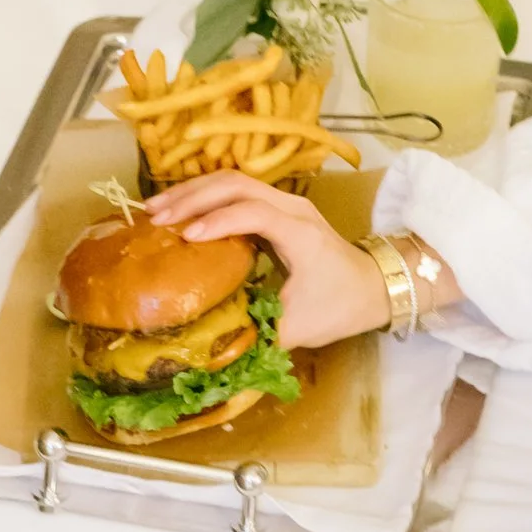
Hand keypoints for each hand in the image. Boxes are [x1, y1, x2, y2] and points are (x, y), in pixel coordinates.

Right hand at [145, 174, 389, 348]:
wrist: (376, 287)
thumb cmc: (343, 305)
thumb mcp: (302, 327)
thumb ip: (261, 335)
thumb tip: (220, 350)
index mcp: (299, 232)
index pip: (251, 212)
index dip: (216, 222)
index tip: (186, 238)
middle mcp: (292, 207)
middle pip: (235, 184)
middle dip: (192, 198)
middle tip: (156, 216)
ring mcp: (286, 203)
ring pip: (234, 182)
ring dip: (195, 193)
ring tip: (159, 209)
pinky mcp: (280, 209)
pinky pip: (239, 193)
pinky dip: (207, 199)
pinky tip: (183, 213)